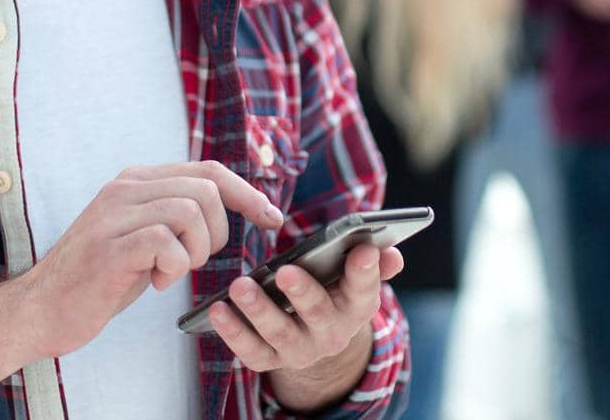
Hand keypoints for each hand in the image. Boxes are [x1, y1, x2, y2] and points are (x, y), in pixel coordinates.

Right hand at [13, 161, 283, 361]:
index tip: (272, 218)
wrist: (42, 309)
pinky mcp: (109, 247)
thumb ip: (175, 214)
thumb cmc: (99, 278)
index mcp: (137, 181)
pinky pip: (167, 243)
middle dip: (217, 234)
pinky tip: (154, 283)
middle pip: (207, 190)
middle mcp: (125, 188)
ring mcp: (114, 214)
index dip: (248, 193)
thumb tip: (227, 205)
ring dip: (195, 252)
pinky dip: (173, 268)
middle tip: (193, 262)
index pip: (208, 170)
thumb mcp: (143, 236)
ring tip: (170, 273)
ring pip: (191, 212)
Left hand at [210, 243, 403, 407]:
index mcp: (356, 307)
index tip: (363, 249)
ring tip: (239, 286)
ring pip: (280, 333)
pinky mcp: (271, 360)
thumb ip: (375, 262)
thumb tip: (391, 251)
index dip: (366, 270)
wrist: (317, 339)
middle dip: (303, 292)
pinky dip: (233, 333)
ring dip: (259, 310)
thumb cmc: (334, 291)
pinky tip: (218, 311)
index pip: (364, 289)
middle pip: (318, 314)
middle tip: (286, 270)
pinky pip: (251, 351)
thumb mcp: (355, 279)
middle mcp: (331, 334)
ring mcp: (300, 350)